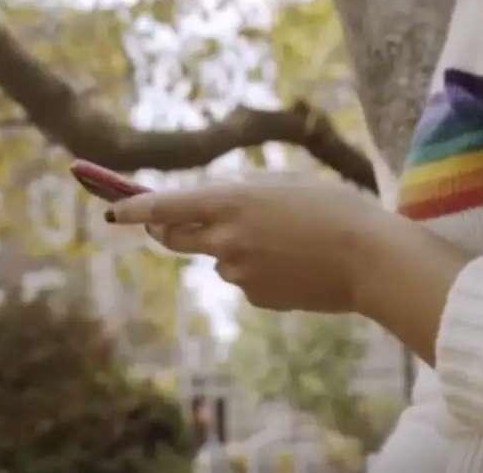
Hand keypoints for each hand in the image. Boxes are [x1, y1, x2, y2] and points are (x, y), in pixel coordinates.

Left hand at [107, 183, 384, 313]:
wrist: (369, 258)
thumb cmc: (333, 209)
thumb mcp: (283, 185)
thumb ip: (241, 197)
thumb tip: (214, 215)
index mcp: (231, 201)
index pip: (165, 206)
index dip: (134, 208)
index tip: (113, 210)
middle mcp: (226, 239)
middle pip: (175, 238)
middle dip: (166, 229)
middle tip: (170, 221)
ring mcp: (239, 272)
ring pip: (219, 258)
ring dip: (234, 248)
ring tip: (285, 239)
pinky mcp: (257, 297)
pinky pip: (247, 280)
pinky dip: (261, 271)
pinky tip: (296, 264)